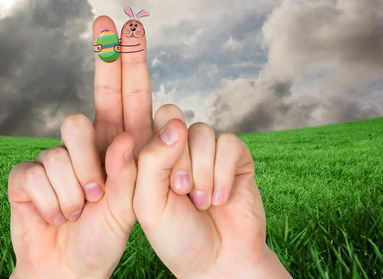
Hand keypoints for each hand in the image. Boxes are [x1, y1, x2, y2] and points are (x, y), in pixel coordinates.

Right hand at [7, 15, 154, 278]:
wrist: (66, 269)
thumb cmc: (102, 238)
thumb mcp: (133, 206)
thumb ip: (139, 166)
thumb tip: (144, 127)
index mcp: (118, 150)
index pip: (128, 99)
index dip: (128, 62)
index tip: (130, 26)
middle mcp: (88, 147)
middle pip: (95, 96)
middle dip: (104, 56)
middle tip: (105, 19)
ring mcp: (56, 158)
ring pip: (68, 141)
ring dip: (81, 183)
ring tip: (84, 208)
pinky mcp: (27, 175)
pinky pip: (39, 172)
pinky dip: (54, 202)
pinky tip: (56, 215)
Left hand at [133, 105, 290, 278]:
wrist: (220, 262)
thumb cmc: (178, 237)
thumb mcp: (149, 204)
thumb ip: (152, 162)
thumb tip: (175, 125)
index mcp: (151, 156)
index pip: (147, 124)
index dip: (156, 146)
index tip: (163, 184)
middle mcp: (179, 148)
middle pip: (175, 120)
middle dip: (179, 160)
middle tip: (182, 192)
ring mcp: (207, 152)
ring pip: (203, 131)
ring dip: (202, 171)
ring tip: (202, 202)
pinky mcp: (236, 158)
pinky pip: (229, 143)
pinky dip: (224, 173)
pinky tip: (221, 199)